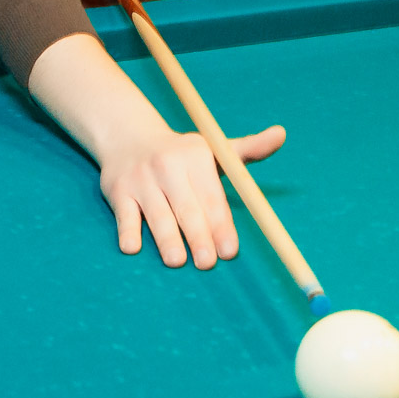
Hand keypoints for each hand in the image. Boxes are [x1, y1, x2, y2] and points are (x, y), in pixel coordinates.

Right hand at [99, 124, 285, 268]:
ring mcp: (141, 179)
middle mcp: (167, 165)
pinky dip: (128, 231)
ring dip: (166, 239)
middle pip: (186, 207)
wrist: (128, 136)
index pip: (211, 196)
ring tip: (177, 261)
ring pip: (156, 214)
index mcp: (195, 157)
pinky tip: (133, 247)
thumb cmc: (180, 154)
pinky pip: (124, 216)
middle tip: (208, 262)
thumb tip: (281, 135)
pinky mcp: (117, 191)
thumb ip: (248, 150)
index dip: (222, 225)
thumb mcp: (212, 149)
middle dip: (198, 236)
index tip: (230, 250)